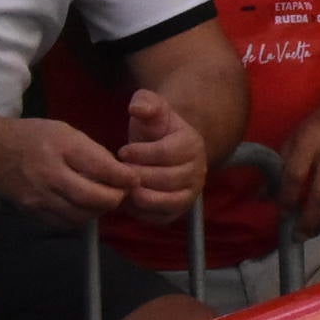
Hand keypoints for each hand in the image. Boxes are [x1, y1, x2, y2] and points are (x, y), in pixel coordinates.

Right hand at [0, 116, 136, 226]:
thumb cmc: (32, 136)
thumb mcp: (65, 131)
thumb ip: (91, 152)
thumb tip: (119, 173)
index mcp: (62, 148)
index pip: (102, 168)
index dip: (124, 177)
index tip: (135, 178)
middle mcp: (50, 175)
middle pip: (92, 197)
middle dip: (115, 198)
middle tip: (124, 193)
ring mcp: (38, 196)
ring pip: (80, 214)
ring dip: (99, 210)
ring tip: (106, 199)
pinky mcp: (31, 211)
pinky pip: (64, 222)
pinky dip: (81, 218)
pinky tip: (85, 207)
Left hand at [114, 89, 209, 224]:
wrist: (165, 148)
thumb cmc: (154, 130)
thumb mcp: (152, 109)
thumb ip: (145, 102)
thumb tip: (138, 108)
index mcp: (192, 143)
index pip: (166, 152)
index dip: (140, 154)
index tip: (122, 151)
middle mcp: (198, 169)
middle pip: (165, 178)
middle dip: (137, 175)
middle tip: (120, 171)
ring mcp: (192, 191)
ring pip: (164, 199)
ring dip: (138, 194)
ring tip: (124, 185)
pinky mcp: (181, 209)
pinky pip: (161, 216)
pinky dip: (142, 211)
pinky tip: (130, 199)